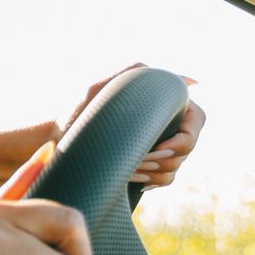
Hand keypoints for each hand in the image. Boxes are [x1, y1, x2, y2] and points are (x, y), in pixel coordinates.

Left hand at [63, 64, 206, 188]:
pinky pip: (167, 180)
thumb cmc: (76, 111)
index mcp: (161, 103)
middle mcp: (165, 123)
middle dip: (163, 159)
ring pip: (177, 166)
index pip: (197, 119)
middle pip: (188, 147)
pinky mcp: (147, 166)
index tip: (159, 147)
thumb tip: (189, 81)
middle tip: (136, 161)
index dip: (185, 137)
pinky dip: (152, 182)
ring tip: (128, 168)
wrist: (57, 140)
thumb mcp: (99, 88)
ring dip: (154, 172)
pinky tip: (133, 179)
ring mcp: (158, 146)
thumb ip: (135, 72)